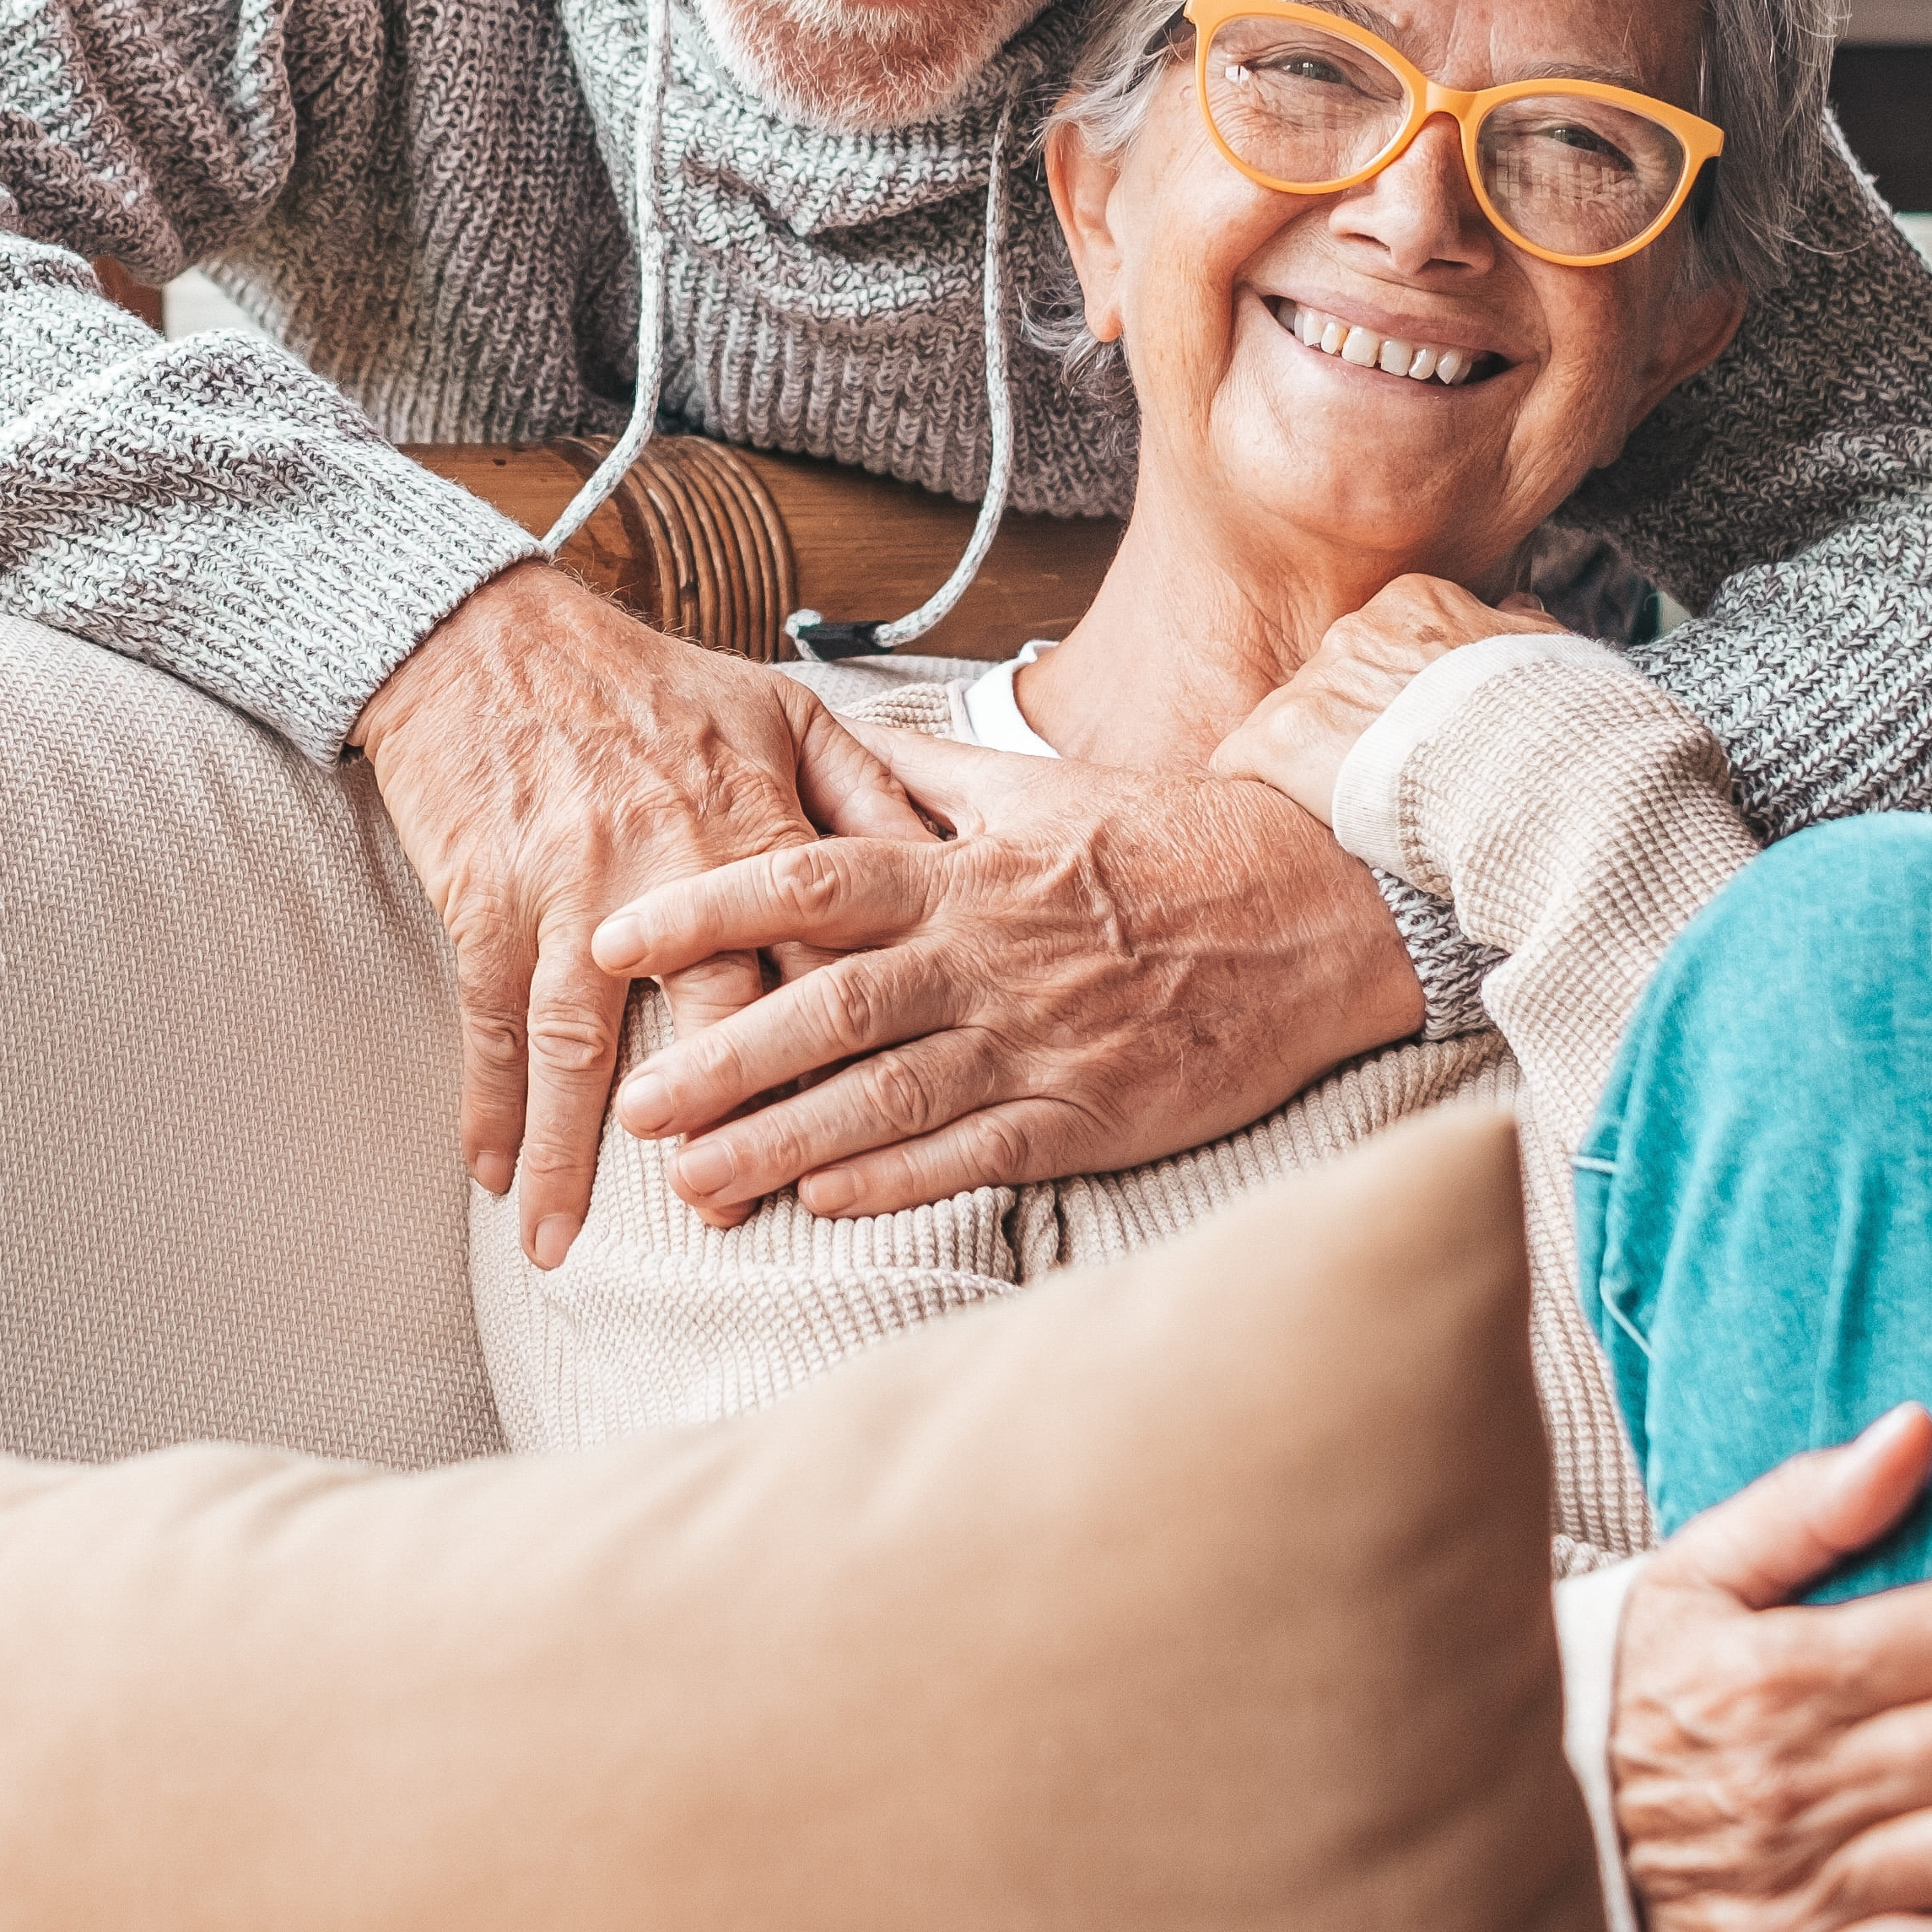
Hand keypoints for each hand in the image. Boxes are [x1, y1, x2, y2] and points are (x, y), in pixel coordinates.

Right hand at [350, 564, 928, 1270]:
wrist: (492, 638)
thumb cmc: (646, 681)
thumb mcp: (781, 713)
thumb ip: (872, 795)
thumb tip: (953, 864)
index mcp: (756, 830)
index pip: (817, 963)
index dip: (839, 1055)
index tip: (860, 1138)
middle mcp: (670, 872)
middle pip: (706, 1022)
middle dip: (719, 1126)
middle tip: (725, 1213)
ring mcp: (570, 893)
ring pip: (579, 1047)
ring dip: (570, 1153)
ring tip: (562, 1243)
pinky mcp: (490, 898)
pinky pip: (490, 1019)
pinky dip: (487, 1100)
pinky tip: (489, 1173)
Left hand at [589, 730, 1418, 1219]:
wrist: (1316, 911)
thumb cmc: (1168, 844)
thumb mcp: (1042, 785)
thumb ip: (928, 770)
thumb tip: (840, 727)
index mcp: (964, 870)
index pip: (807, 878)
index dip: (705, 908)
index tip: (615, 938)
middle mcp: (985, 956)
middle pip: (825, 1009)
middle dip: (718, 1060)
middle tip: (628, 1105)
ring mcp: (1035, 1043)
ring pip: (883, 1099)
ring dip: (779, 1143)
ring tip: (691, 1183)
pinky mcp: (1087, 1116)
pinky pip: (971, 1156)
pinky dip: (891, 1183)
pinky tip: (819, 1204)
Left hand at [1209, 573, 1570, 832]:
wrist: (1534, 774)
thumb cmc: (1555, 726)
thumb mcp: (1550, 657)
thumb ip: (1517, 631)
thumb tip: (1515, 610)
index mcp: (1415, 604)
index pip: (1375, 645)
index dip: (1393, 699)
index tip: (1417, 734)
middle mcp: (1355, 631)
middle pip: (1330, 682)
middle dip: (1352, 726)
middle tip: (1388, 776)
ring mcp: (1315, 684)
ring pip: (1289, 722)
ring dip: (1312, 761)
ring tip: (1353, 805)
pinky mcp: (1282, 738)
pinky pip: (1238, 759)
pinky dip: (1257, 787)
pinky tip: (1285, 816)